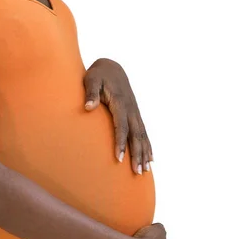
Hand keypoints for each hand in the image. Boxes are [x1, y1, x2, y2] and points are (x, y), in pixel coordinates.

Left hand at [84, 58, 152, 174]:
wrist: (111, 67)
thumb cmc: (99, 75)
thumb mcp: (92, 80)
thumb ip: (91, 93)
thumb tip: (88, 107)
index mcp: (121, 103)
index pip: (121, 126)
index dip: (121, 142)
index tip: (119, 158)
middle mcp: (131, 109)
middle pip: (136, 135)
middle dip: (137, 154)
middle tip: (136, 172)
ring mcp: (135, 112)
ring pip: (142, 136)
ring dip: (144, 154)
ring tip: (144, 171)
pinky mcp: (135, 114)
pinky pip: (143, 133)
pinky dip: (148, 146)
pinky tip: (150, 159)